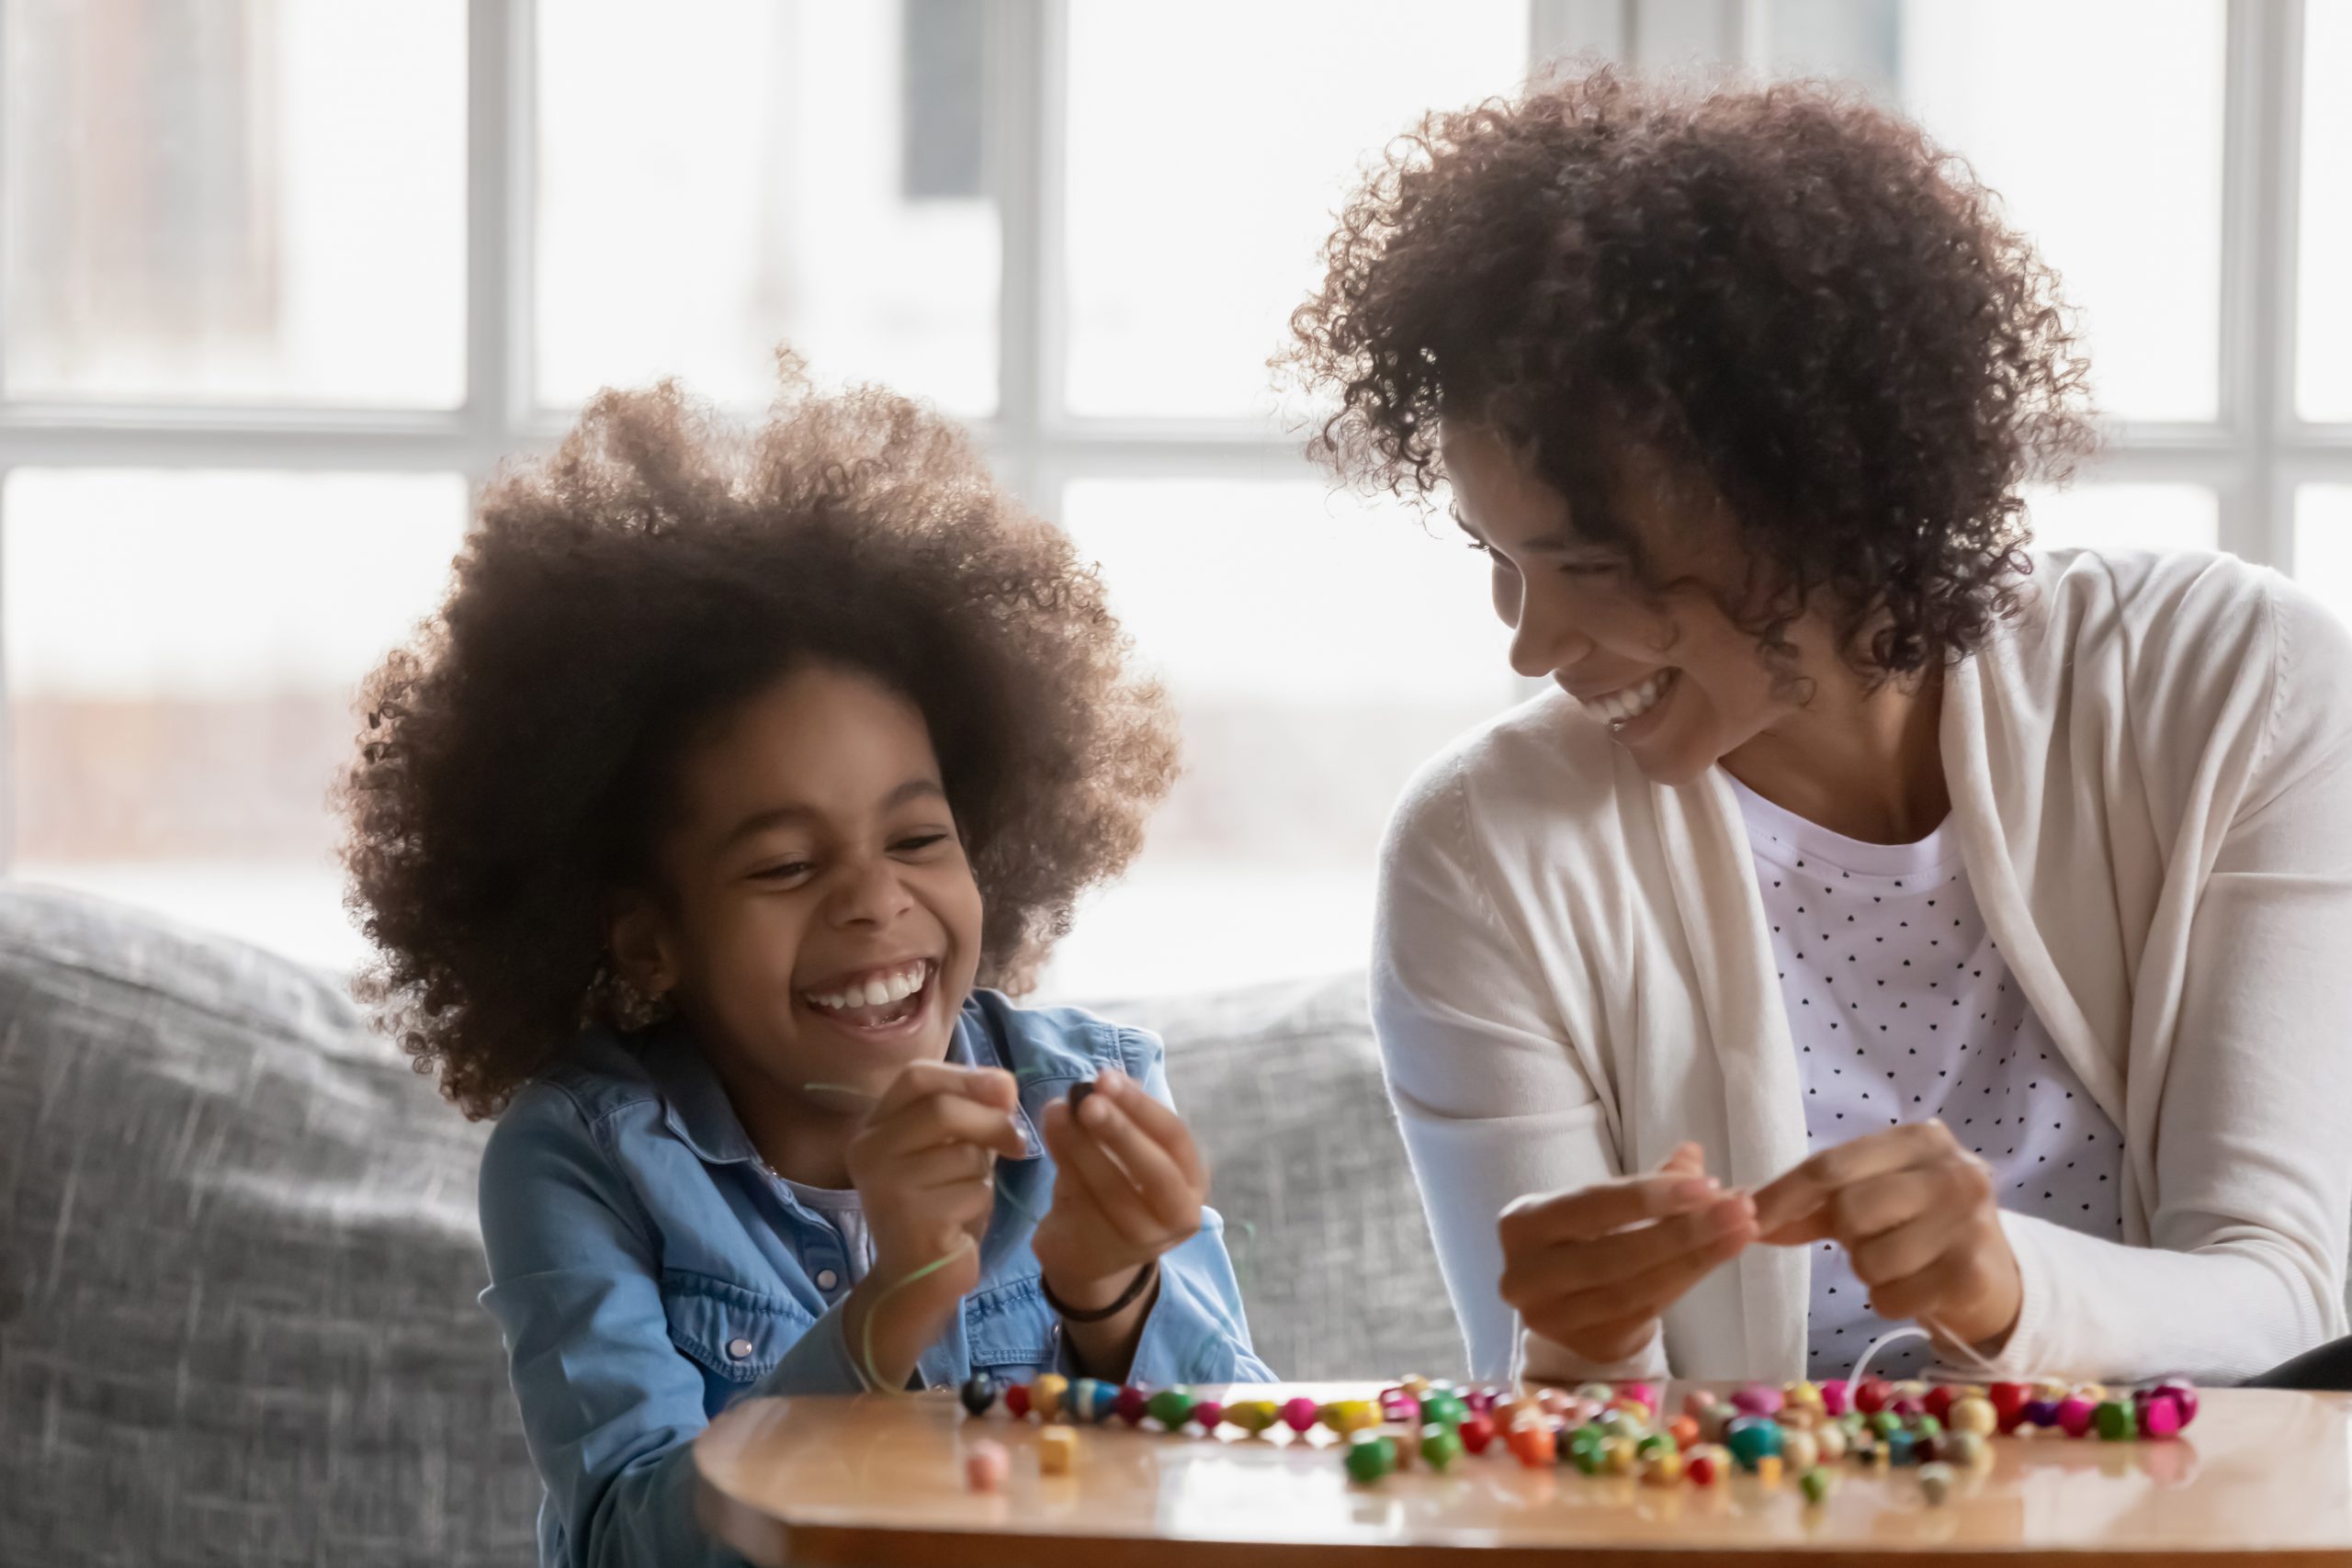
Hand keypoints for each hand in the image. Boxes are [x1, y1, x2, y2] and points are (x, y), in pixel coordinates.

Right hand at [841, 1061, 1027, 1382]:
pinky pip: (972, 1191)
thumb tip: (1005, 1085)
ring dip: (984, 1173)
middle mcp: (869, 1152)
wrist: (914, 1280)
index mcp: (873, 1128)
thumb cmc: (936, 1207)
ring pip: (964, 1154)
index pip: (916, 1077)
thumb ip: (971, 1114)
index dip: (967, 1076)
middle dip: (992, 1122)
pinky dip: (981, 1203)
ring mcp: (886, 1186)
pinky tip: (961, 1221)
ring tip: (966, 1196)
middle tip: (1017, 1143)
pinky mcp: (912, 1220)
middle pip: (943, 1110)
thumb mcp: (950, 1150)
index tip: (1007, 1089)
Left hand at [1031, 1066, 1208, 1311]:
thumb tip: (1107, 1079)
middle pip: (1155, 1170)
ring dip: (1081, 1146)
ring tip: (1055, 1113)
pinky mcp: (1104, 1254)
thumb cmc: (1116, 1190)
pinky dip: (1064, 1168)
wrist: (1091, 1255)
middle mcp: (1179, 1215)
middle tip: (1086, 1101)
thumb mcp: (1126, 1152)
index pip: (1175, 1138)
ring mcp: (1144, 1242)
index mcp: (1191, 1181)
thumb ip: (1121, 1118)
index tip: (1107, 1079)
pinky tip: (1049, 1139)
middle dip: (1119, 1130)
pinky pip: (1083, 1206)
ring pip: (1114, 1190)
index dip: (1141, 1106)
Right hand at [1497, 1142, 1755, 1364]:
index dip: (1650, 1196)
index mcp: (1521, 1225)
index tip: (1709, 1185)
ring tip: (1743, 1233)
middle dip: (1685, 1232)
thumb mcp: (1603, 1200)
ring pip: (1636, 1290)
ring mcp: (1554, 1321)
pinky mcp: (1588, 1348)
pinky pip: (1647, 1315)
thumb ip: (1648, 1180)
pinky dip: (1686, 1284)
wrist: (1563, 1296)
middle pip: (1615, 1255)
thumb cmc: (1584, 1235)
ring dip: (1697, 1261)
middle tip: (1742, 1212)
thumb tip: (1693, 1156)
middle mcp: (1526, 1277)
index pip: (1591, 1206)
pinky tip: (1717, 1259)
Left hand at [1751, 1119, 2021, 1350]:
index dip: (1783, 1195)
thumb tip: (1743, 1212)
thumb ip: (1811, 1205)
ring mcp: (1969, 1221)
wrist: (1994, 1275)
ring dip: (1870, 1273)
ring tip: (1901, 1263)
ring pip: (1869, 1259)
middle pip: (1849, 1210)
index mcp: (1920, 1139)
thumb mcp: (1871, 1199)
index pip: (1831, 1165)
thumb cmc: (1919, 1227)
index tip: (1747, 1219)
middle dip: (1847, 1238)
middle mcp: (1952, 1171)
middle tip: (1873, 1242)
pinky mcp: (1974, 1272)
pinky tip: (1917, 1288)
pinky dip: (1891, 1301)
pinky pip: (1892, 1296)